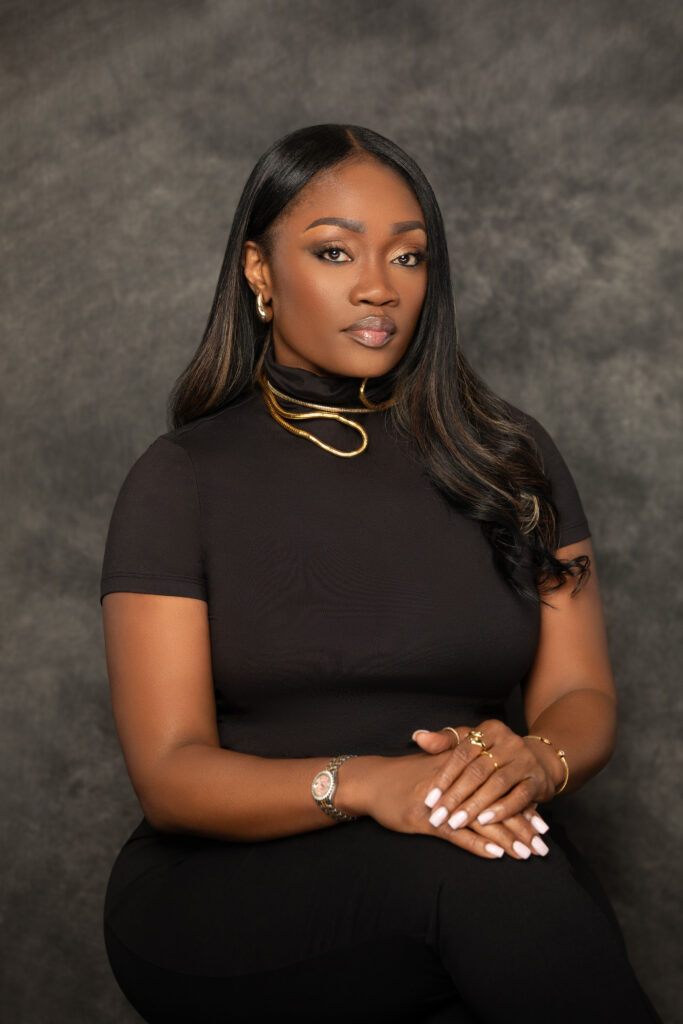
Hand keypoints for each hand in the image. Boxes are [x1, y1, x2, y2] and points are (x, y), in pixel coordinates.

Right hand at [360, 747, 549, 860]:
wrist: (370, 781)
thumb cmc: (402, 777)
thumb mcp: (435, 768)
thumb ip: (462, 775)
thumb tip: (488, 790)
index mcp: (460, 769)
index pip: (498, 788)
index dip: (520, 806)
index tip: (541, 823)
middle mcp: (456, 783)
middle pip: (495, 805)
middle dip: (521, 826)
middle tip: (544, 845)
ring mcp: (441, 802)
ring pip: (481, 820)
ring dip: (507, 838)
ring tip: (529, 853)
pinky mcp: (425, 820)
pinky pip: (457, 834)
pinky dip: (478, 844)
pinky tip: (497, 855)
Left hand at [413, 721, 560, 833]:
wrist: (539, 760)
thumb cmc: (495, 753)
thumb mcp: (471, 742)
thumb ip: (445, 741)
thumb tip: (417, 736)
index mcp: (490, 730)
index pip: (462, 753)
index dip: (444, 776)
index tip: (429, 799)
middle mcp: (510, 742)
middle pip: (478, 771)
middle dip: (456, 796)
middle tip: (438, 816)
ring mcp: (526, 761)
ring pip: (497, 784)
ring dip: (475, 805)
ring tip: (456, 822)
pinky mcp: (538, 780)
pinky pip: (519, 797)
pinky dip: (501, 810)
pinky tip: (484, 822)